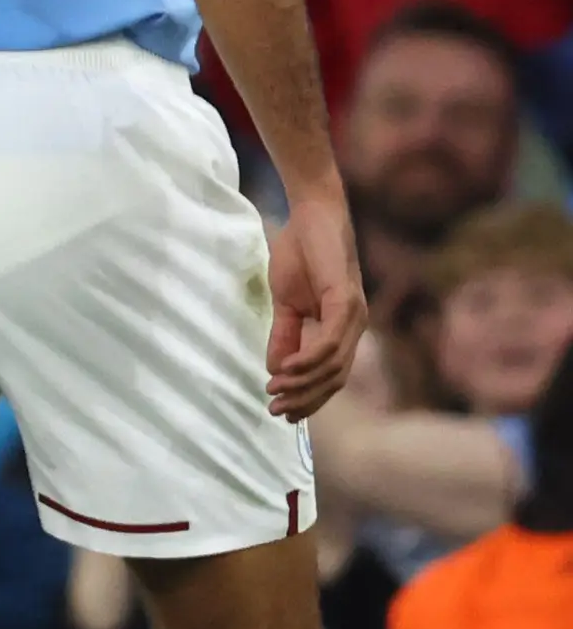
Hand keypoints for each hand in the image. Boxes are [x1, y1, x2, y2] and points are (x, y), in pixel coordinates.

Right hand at [268, 187, 366, 419]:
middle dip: (305, 399)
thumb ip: (284, 335)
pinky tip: (286, 367)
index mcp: (343, 328)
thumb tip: (275, 369)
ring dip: (302, 382)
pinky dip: (308, 358)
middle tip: (274, 410)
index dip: (309, 398)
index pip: (332, 376)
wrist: (312, 216)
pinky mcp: (344, 301)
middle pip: (335, 378)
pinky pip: (330, 341)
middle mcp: (355, 326)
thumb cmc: (300, 254)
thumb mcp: (286, 303)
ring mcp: (354, 315)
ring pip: (333, 365)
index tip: (282, 412)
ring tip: (274, 389)